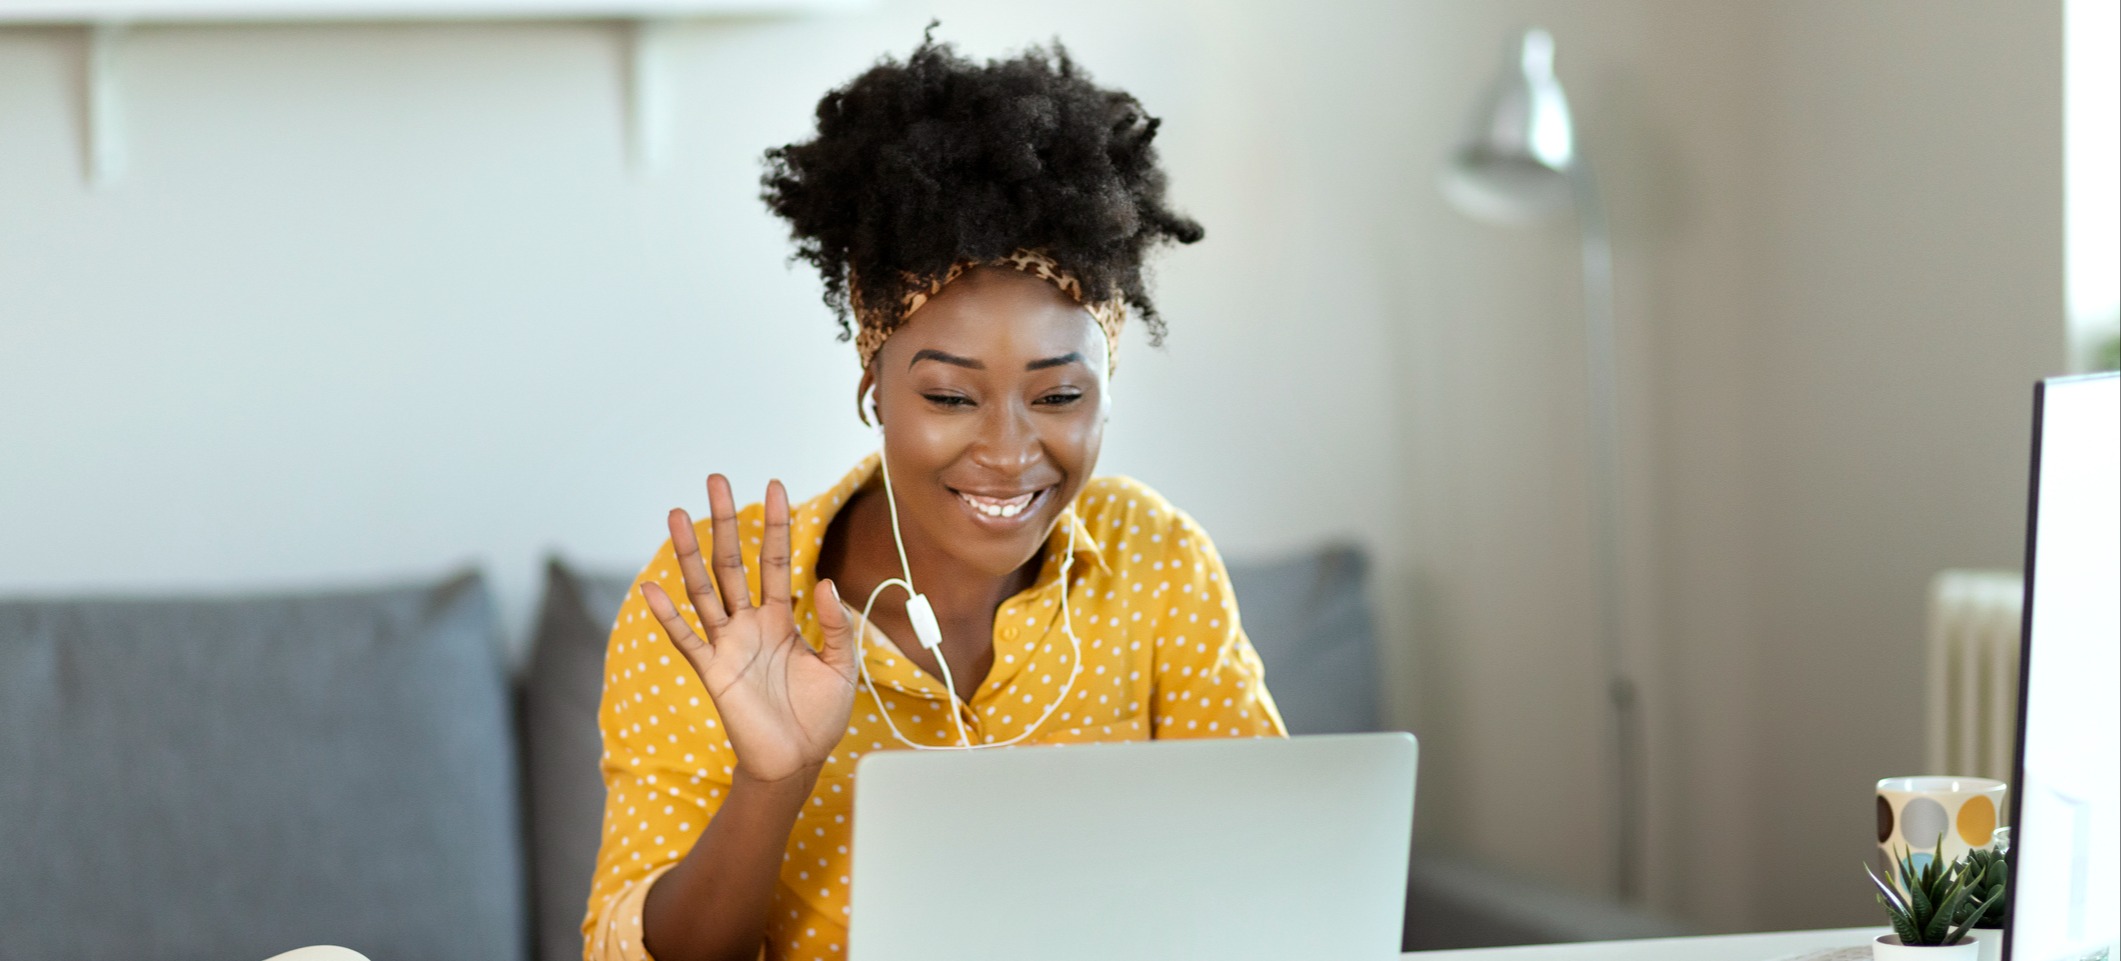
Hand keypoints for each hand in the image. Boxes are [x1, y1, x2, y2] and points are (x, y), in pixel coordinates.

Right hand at [639, 475, 859, 785]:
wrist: (798, 762)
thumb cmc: (819, 716)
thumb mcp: (841, 666)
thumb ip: (835, 625)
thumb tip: (823, 581)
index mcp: (782, 619)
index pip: (777, 561)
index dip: (777, 526)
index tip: (776, 487)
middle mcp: (751, 624)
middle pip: (733, 562)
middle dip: (726, 521)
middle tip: (716, 480)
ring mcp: (728, 645)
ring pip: (704, 589)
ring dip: (689, 553)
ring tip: (677, 514)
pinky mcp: (714, 672)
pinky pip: (686, 639)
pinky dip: (668, 615)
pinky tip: (651, 588)